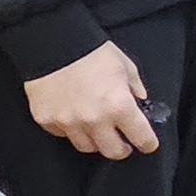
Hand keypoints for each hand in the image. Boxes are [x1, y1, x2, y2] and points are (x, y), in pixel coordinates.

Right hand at [24, 40, 157, 159]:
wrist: (52, 42)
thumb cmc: (90, 50)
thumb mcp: (124, 66)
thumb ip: (135, 88)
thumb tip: (139, 101)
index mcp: (118, 105)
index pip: (141, 138)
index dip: (148, 143)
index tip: (148, 143)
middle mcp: (94, 119)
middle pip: (114, 152)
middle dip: (122, 148)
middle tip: (123, 141)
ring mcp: (69, 122)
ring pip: (87, 147)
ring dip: (96, 140)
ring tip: (97, 127)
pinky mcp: (47, 121)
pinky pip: (63, 135)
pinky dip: (70, 129)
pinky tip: (73, 116)